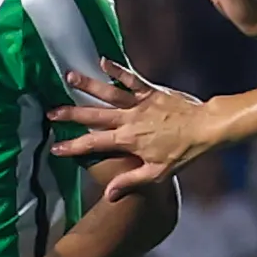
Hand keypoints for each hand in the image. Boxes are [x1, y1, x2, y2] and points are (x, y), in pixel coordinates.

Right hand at [50, 58, 218, 201]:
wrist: (206, 128)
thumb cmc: (183, 153)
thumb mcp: (157, 173)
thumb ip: (130, 181)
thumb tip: (108, 195)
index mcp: (128, 141)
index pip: (93, 144)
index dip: (72, 146)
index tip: (55, 147)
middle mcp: (129, 120)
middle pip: (93, 116)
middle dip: (70, 114)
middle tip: (50, 112)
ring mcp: (139, 104)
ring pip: (108, 94)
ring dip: (88, 85)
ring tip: (69, 77)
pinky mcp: (150, 91)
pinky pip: (130, 78)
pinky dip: (117, 69)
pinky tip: (103, 61)